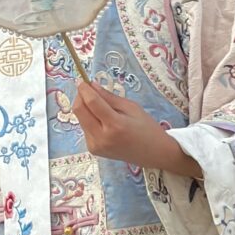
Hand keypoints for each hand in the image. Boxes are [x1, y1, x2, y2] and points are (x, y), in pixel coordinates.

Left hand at [74, 81, 202, 178]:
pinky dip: (89, 120)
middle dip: (80, 97)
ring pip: (80, 119)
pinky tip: (102, 121)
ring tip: (99, 106)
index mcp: (115, 125)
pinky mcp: (93, 150)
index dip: (84, 89)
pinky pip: (85, 128)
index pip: (91, 102)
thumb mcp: (132, 107)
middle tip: (87, 89)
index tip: (82, 80)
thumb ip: (109, 97)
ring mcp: (96, 146)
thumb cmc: (147, 129)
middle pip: (79, 111)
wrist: (155, 154)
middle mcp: (102, 137)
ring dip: (84, 108)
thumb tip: (92, 85)